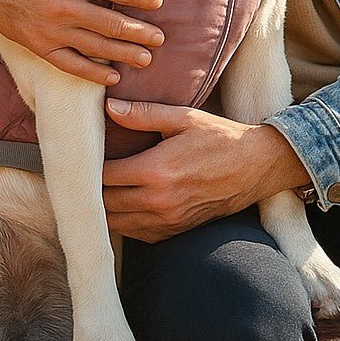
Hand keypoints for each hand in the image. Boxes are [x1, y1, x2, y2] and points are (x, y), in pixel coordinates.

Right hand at [0, 0, 164, 85]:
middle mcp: (61, 6)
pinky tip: (112, 77)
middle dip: (138, 32)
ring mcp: (49, 29)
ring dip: (123, 54)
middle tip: (160, 38)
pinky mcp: (38, 45)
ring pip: (94, 46)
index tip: (158, 2)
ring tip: (147, 59)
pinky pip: (69, 64)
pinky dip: (91, 73)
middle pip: (109, 22)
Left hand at [101, 100, 311, 242]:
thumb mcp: (184, 117)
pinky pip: (135, 233)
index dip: (90, 166)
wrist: (254, 167)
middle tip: (86, 172)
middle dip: (91, 189)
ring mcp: (165, 221)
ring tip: (100, 187)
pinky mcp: (173, 231)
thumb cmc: (220, 137)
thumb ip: (143, 114)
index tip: (85, 154)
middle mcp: (157, 201)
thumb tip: (109, 107)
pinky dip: (123, 220)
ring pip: (116, 223)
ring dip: (104, 207)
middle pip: (104, 203)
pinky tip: (123, 201)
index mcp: (156, 171)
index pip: (104, 176)